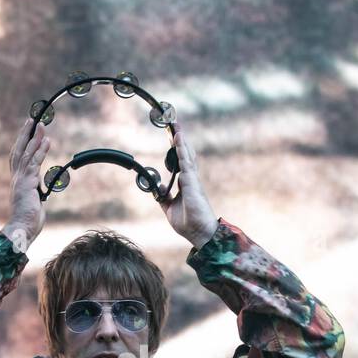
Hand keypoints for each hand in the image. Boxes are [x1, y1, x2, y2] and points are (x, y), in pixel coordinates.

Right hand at [2, 116, 50, 250]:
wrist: (22, 229)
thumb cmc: (28, 222)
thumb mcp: (33, 204)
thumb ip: (34, 196)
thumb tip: (38, 196)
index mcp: (18, 182)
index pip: (18, 158)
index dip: (21, 143)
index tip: (26, 132)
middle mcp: (17, 178)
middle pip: (19, 149)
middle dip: (25, 134)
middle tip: (31, 119)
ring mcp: (21, 179)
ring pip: (27, 153)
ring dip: (34, 137)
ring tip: (41, 124)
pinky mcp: (28, 182)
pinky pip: (35, 162)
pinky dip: (40, 150)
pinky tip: (47, 140)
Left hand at [157, 120, 217, 249]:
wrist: (199, 233)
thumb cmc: (189, 223)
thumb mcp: (169, 209)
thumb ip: (164, 197)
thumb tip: (158, 188)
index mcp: (187, 183)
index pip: (181, 162)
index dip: (177, 149)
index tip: (173, 137)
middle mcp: (191, 179)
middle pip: (185, 154)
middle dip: (180, 140)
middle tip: (174, 125)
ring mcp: (192, 179)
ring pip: (186, 155)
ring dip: (181, 140)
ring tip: (176, 126)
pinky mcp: (192, 183)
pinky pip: (186, 162)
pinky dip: (181, 149)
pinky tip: (178, 139)